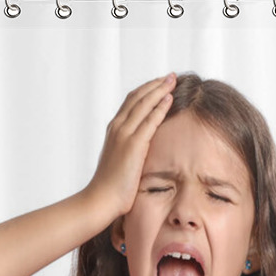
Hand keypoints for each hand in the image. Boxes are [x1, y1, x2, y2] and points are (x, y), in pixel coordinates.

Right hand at [83, 73, 176, 219]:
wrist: (101, 199)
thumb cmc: (111, 187)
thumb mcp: (121, 163)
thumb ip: (130, 152)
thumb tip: (141, 153)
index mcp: (114, 130)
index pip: (131, 102)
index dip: (146, 90)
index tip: (160, 84)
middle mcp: (117, 127)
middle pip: (137, 97)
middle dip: (155, 84)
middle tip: (171, 76)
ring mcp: (124, 134)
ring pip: (143, 104)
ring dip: (160, 90)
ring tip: (173, 80)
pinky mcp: (133, 145)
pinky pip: (150, 120)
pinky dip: (160, 107)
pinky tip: (170, 99)